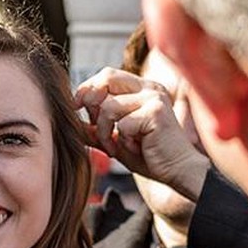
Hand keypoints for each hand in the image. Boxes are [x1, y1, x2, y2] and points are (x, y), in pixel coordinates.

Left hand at [74, 67, 209, 201]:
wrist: (179, 171)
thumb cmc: (150, 156)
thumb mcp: (115, 139)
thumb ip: (94, 128)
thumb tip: (69, 121)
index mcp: (141, 89)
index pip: (106, 75)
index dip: (87, 89)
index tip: (76, 108)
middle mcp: (149, 88)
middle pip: (106, 78)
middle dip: (90, 101)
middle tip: (92, 126)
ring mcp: (154, 98)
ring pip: (109, 106)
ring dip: (104, 132)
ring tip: (115, 147)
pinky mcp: (156, 112)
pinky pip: (122, 123)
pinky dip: (122, 141)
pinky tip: (135, 149)